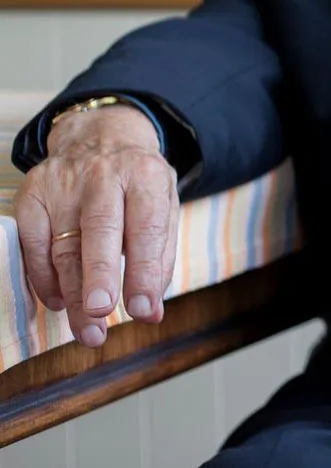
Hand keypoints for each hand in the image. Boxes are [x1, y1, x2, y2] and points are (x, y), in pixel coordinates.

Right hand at [14, 105, 177, 346]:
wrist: (101, 136)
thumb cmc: (139, 185)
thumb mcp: (163, 207)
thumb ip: (159, 257)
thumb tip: (151, 312)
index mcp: (145, 175)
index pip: (146, 227)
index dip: (144, 272)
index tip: (145, 310)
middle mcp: (102, 175)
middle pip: (98, 231)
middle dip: (100, 277)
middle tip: (101, 315)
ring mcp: (62, 184)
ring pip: (63, 245)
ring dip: (73, 294)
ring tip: (89, 330)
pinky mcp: (30, 194)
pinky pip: (31, 245)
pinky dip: (44, 278)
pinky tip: (59, 301)